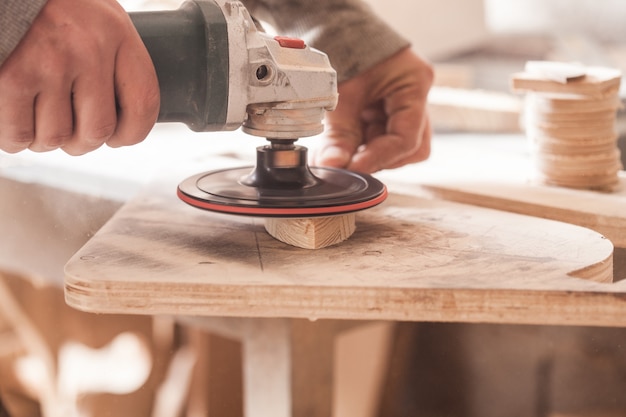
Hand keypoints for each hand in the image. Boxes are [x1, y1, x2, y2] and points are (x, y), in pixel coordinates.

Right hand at [0, 0, 158, 154]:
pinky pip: (18, 134)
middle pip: (98, 130)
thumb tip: (120, 120)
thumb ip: (112, 61)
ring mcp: (49, 63)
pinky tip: (13, 116)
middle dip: (82, 142)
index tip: (119, 137)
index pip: (143, 102)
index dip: (133, 132)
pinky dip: (14, 136)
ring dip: (44, 138)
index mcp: (115, 31)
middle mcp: (87, 48)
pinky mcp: (12, 77)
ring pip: (57, 137)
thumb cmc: (46, 5)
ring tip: (37, 115)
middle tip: (68, 130)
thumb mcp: (93, 20)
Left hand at [312, 47, 432, 172]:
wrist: (337, 32)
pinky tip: (344, 144)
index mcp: (414, 84)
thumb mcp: (340, 96)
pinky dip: (363, 146)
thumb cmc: (345, 51)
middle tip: (348, 161)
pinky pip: (382, 138)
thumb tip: (334, 166)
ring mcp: (404, 106)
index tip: (353, 167)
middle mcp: (416, 97)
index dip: (379, 158)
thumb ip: (339, 135)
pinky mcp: (389, 112)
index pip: (407, 138)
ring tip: (342, 149)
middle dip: (379, 158)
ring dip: (370, 153)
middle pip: (411, 148)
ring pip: (398, 148)